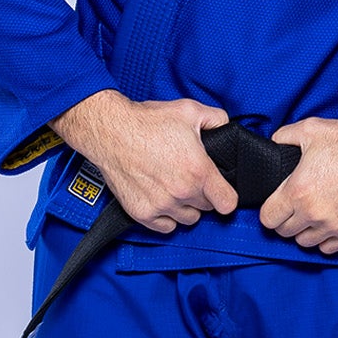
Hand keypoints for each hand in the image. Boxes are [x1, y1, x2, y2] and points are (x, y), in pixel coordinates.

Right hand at [53, 90, 238, 232]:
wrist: (110, 131)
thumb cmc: (147, 121)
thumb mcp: (189, 110)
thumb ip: (216, 119)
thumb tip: (226, 126)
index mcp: (199, 170)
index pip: (227, 203)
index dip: (226, 196)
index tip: (220, 190)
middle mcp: (182, 192)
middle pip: (207, 208)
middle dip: (203, 195)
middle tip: (191, 178)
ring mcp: (162, 205)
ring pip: (188, 219)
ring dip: (186, 207)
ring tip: (176, 189)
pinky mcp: (142, 213)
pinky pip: (165, 227)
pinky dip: (166, 217)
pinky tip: (163, 200)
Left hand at [259, 106, 337, 252]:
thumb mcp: (311, 129)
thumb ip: (284, 136)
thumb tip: (274, 143)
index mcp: (298, 191)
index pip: (268, 219)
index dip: (269, 211)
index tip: (276, 205)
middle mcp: (314, 213)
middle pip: (284, 232)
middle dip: (285, 220)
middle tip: (293, 208)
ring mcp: (335, 226)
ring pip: (305, 243)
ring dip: (304, 231)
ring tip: (311, 215)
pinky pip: (328, 248)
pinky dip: (325, 239)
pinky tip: (327, 224)